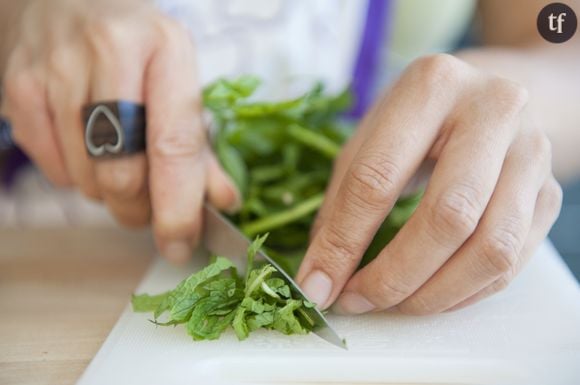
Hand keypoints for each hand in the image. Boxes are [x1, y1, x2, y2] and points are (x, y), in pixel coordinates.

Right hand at [1, 0, 239, 261]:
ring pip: (86, 180)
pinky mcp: (20, 86)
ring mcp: (57, 68)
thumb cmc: (139, 48)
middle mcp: (110, 53)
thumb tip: (223, 203)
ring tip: (119, 161)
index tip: (181, 244)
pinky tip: (86, 146)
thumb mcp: (180, 82)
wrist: (71, 2)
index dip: (178, 207)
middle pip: (123, 174)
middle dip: (139, 209)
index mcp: (165, 50)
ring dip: (109, 193)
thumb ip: (200, 148)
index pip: (173, 146)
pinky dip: (76, 176)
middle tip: (149, 205)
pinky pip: (52, 170)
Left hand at [296, 54, 562, 314]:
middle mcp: (494, 111)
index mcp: (432, 86)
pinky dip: (463, 293)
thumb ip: (341, 205)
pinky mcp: (550, 192)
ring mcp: (532, 152)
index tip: (318, 287)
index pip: (378, 177)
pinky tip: (429, 293)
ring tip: (391, 304)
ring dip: (432, 294)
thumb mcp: (369, 143)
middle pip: (447, 217)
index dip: (344, 242)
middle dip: (394, 277)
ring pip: (491, 249)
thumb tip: (320, 277)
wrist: (488, 102)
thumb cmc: (417, 123)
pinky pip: (511, 263)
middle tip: (357, 301)